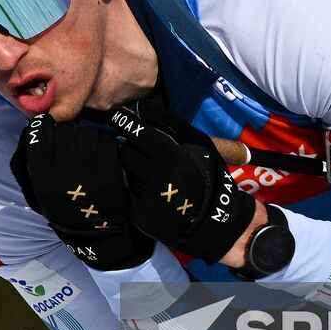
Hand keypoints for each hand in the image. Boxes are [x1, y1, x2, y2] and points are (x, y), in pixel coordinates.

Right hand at [10, 114, 154, 269]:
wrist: (94, 234)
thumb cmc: (62, 209)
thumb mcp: (37, 190)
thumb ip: (31, 161)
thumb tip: (30, 129)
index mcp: (42, 174)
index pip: (40, 131)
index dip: (46, 127)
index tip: (51, 131)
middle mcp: (63, 168)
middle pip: (65, 129)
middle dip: (68, 134)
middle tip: (72, 145)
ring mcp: (89, 168)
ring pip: (86, 132)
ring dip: (87, 139)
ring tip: (88, 153)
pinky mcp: (110, 169)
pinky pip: (105, 141)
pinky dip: (104, 145)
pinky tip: (101, 157)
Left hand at [108, 101, 258, 264]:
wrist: (213, 221)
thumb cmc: (207, 178)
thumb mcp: (198, 148)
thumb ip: (173, 129)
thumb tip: (145, 108)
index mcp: (172, 158)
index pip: (138, 134)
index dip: (126, 123)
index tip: (117, 115)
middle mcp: (156, 177)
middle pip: (126, 154)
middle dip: (133, 153)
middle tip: (147, 158)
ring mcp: (147, 198)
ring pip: (128, 176)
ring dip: (137, 175)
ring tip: (157, 182)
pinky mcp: (140, 216)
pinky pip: (130, 197)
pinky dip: (138, 195)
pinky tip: (154, 199)